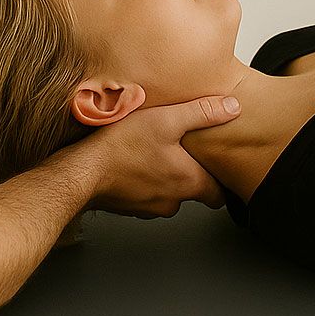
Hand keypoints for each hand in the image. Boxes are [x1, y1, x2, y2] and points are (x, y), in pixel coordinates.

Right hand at [84, 95, 240, 217]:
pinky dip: (141, 181)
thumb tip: (233, 108)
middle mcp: (172, 201)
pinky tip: (131, 160)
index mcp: (188, 182)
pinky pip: (143, 194)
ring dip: (162, 176)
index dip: (220, 180)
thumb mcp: (167, 119)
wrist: (81, 171)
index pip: (219, 194)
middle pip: (192, 192)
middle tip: (181, 151)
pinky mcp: (128, 206)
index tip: (217, 166)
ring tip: (151, 151)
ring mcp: (149, 207)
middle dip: (189, 173)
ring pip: (167, 194)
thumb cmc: (122, 146)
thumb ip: (203, 113)